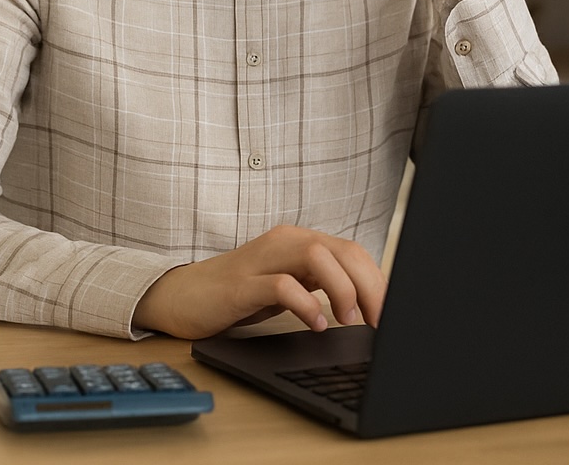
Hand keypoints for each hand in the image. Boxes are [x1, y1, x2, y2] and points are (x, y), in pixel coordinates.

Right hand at [131, 225, 386, 339]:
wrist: (179, 296)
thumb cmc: (238, 293)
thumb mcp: (288, 286)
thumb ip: (321, 286)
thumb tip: (366, 304)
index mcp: (301, 243)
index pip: (352, 251)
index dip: (377, 280)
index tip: (389, 312)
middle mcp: (285, 243)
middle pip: (342, 250)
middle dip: (370, 285)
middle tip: (379, 318)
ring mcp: (262, 260)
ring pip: (318, 257)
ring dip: (342, 289)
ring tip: (349, 319)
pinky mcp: (240, 284)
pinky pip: (281, 285)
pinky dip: (305, 304)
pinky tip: (316, 324)